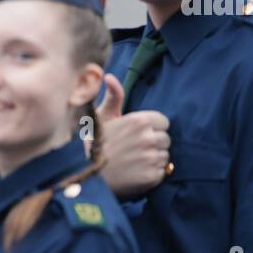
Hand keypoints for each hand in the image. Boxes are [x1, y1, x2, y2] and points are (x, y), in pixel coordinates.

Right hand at [96, 74, 171, 198]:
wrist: (86, 176)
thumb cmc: (94, 145)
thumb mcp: (102, 117)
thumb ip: (113, 97)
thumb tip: (109, 76)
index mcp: (139, 120)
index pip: (163, 122)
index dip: (152, 129)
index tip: (138, 136)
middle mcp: (148, 138)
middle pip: (166, 140)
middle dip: (154, 145)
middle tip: (134, 151)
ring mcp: (150, 158)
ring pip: (165, 157)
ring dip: (153, 160)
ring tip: (134, 163)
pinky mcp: (151, 176)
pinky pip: (162, 173)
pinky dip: (152, 175)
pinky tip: (136, 174)